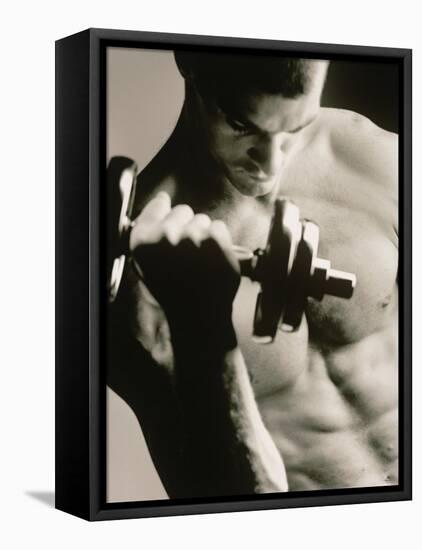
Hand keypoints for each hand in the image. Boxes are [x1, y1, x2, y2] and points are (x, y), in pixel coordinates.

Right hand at [129, 192, 240, 342]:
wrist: (198, 317)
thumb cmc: (171, 294)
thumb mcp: (146, 266)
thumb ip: (150, 234)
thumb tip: (162, 200)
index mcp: (143, 240)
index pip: (157, 205)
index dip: (166, 212)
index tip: (171, 220)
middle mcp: (165, 234)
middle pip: (182, 210)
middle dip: (186, 226)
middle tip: (187, 252)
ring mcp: (192, 236)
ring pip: (202, 220)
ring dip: (203, 235)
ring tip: (201, 260)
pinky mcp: (216, 241)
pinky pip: (219, 228)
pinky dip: (220, 241)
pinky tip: (214, 260)